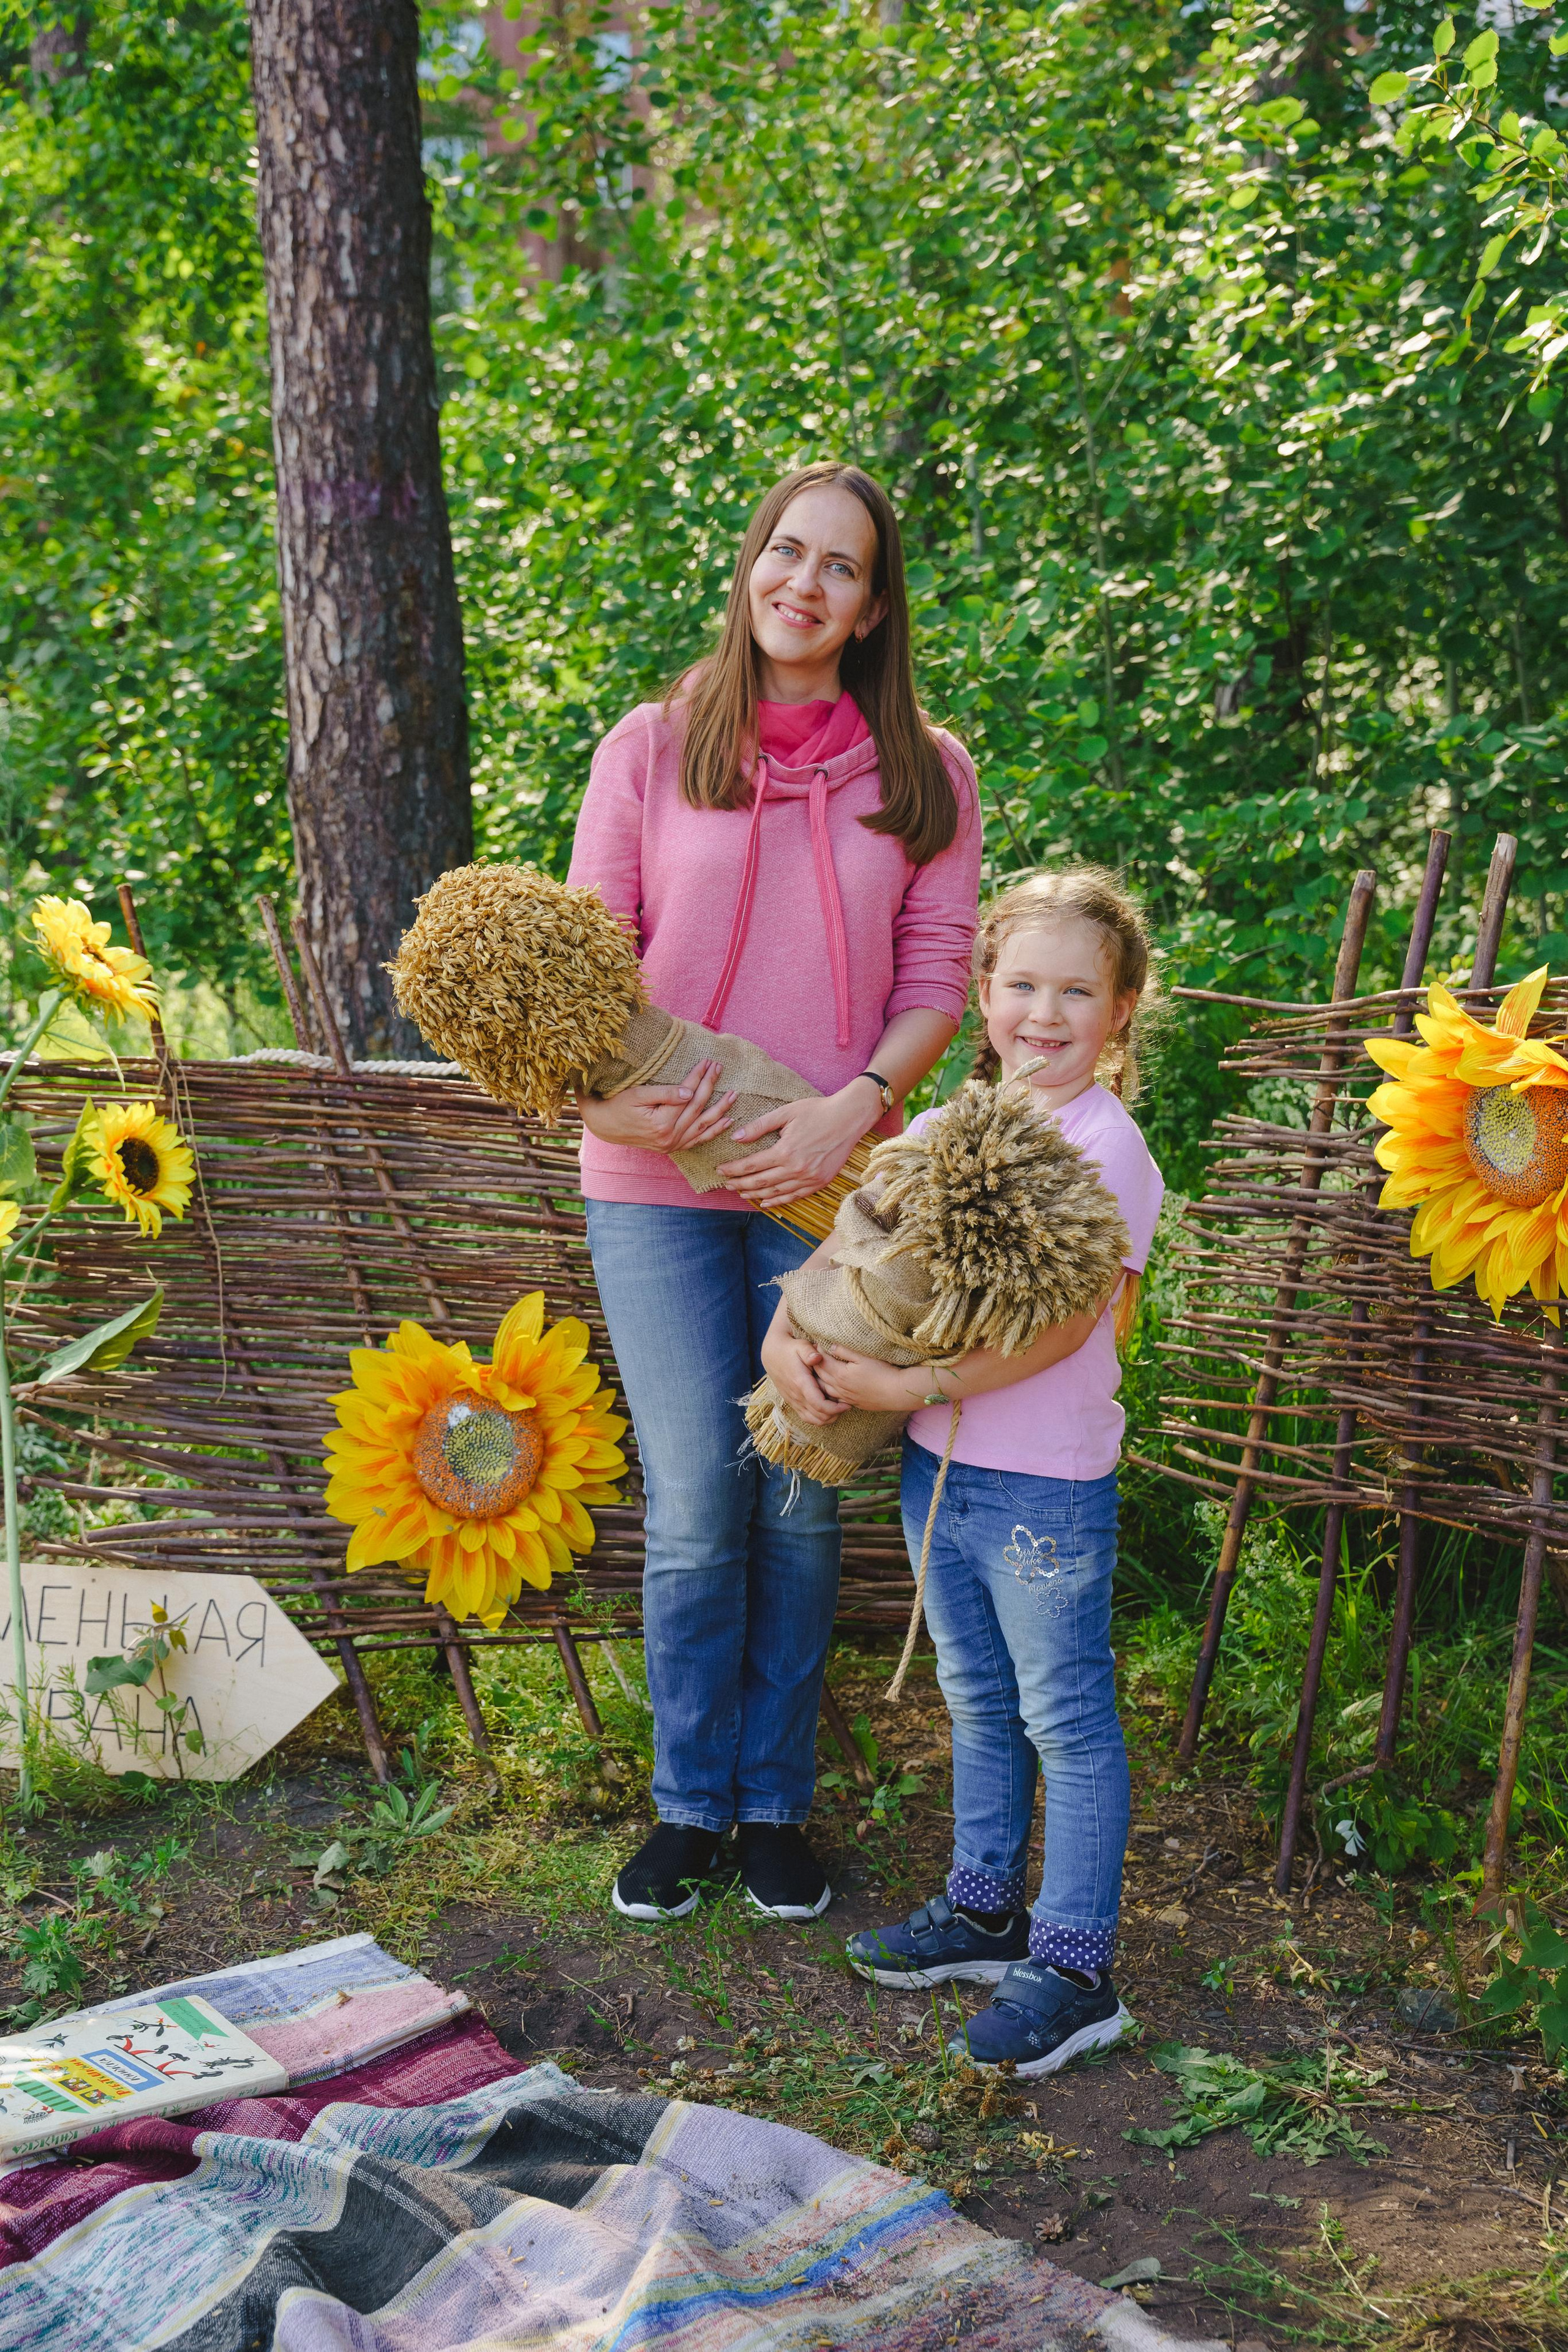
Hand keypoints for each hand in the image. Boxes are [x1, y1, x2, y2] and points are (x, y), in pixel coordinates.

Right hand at [574, 1060, 735, 1154]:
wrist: (605, 1126)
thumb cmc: (618, 1106)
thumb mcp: (637, 1095)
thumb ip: (665, 1094)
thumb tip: (690, 1092)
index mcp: (661, 1124)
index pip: (687, 1096)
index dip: (698, 1077)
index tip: (707, 1061)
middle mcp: (669, 1138)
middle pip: (697, 1108)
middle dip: (709, 1086)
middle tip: (719, 1068)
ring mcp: (672, 1145)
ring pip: (702, 1126)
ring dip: (720, 1109)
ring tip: (733, 1094)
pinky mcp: (672, 1147)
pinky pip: (698, 1140)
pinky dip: (713, 1131)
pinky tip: (727, 1121)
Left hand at [717, 1080, 878, 1208]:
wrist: (849, 1118)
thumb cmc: (817, 1111)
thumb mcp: (786, 1113)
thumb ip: (759, 1126)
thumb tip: (736, 1137)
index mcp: (785, 1151)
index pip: (752, 1165)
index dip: (733, 1169)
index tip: (720, 1170)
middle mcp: (796, 1169)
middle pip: (760, 1182)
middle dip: (740, 1184)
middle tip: (726, 1184)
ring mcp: (809, 1178)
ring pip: (775, 1192)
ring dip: (755, 1195)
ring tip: (741, 1193)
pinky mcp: (820, 1182)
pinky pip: (794, 1197)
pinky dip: (777, 1201)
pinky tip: (765, 1202)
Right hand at [760, 1318, 846, 1426]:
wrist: (772, 1354)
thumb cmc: (790, 1349)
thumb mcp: (801, 1346)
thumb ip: (809, 1352)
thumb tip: (818, 1356)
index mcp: (801, 1383)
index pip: (819, 1405)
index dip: (835, 1408)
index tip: (847, 1404)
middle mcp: (796, 1395)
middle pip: (818, 1416)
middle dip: (835, 1414)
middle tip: (846, 1406)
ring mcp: (793, 1400)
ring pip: (812, 1420)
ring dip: (827, 1418)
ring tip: (838, 1409)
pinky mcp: (792, 1402)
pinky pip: (805, 1417)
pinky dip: (817, 1418)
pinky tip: (827, 1410)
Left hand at [817, 1347, 926, 1414]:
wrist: (896, 1392)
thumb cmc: (882, 1372)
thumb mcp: (863, 1357)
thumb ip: (845, 1351)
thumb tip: (831, 1346)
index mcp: (840, 1374)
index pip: (821, 1362)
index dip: (817, 1352)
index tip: (815, 1344)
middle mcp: (840, 1387)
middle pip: (820, 1376)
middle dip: (814, 1365)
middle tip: (811, 1357)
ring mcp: (846, 1397)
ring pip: (825, 1389)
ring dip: (819, 1380)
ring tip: (817, 1372)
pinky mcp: (853, 1403)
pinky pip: (835, 1399)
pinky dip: (829, 1393)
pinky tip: (831, 1388)